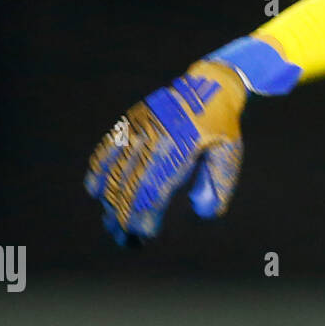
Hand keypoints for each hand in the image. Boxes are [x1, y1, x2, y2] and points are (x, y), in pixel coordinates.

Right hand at [84, 59, 246, 246]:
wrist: (210, 85)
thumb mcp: (229, 153)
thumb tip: (203, 212)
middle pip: (131, 185)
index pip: (155, 189)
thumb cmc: (222, 126)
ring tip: (112, 224)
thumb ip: (219, 183)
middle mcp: (154, 138)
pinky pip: (107, 148)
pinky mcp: (130, 121)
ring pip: (116, 170)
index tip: (144, 234)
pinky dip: (98, 170)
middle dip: (125, 216)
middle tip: (125, 239)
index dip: (145, 215)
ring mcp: (139, 128)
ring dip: (110, 200)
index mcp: (180, 147)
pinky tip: (95, 192)